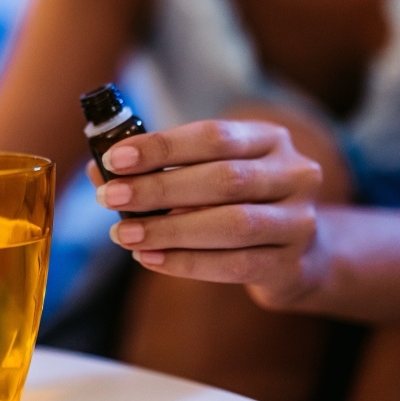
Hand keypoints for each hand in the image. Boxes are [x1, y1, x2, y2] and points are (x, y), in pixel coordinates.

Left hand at [89, 119, 326, 309]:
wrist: (301, 254)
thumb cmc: (240, 202)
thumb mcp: (210, 173)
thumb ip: (161, 168)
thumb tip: (98, 169)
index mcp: (270, 140)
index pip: (214, 135)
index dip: (163, 147)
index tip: (115, 158)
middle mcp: (294, 175)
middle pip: (223, 179)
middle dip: (158, 189)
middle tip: (110, 198)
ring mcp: (299, 222)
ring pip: (231, 224)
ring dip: (169, 230)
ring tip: (124, 234)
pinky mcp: (291, 265)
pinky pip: (234, 264)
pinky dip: (186, 262)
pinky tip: (150, 259)